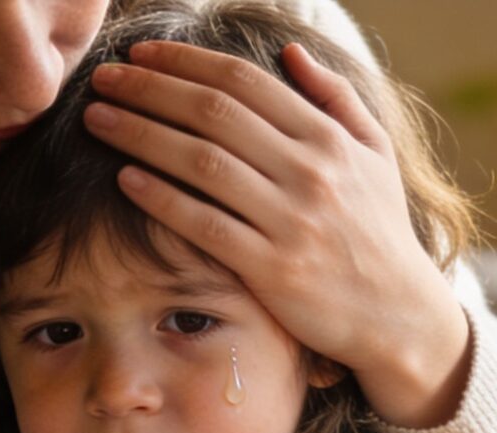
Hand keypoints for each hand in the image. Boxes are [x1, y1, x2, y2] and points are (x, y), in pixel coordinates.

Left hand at [85, 41, 471, 427]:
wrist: (400, 315)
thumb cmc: (379, 233)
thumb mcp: (375, 156)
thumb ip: (336, 99)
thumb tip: (291, 53)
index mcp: (328, 137)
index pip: (244, 83)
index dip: (185, 62)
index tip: (141, 56)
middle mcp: (310, 171)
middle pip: (214, 114)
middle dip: (149, 90)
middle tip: (103, 79)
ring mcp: (292, 220)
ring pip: (202, 163)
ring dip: (141, 135)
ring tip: (97, 119)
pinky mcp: (274, 270)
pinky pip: (205, 226)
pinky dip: (162, 199)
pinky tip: (125, 179)